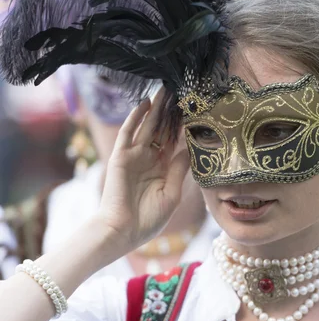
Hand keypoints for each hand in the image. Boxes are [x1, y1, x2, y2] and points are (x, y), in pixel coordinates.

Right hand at [97, 90, 189, 252]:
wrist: (123, 232)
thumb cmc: (148, 219)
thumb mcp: (172, 193)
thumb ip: (179, 170)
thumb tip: (190, 148)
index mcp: (162, 169)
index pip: (175, 141)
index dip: (184, 126)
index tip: (196, 109)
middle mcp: (149, 159)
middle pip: (162, 129)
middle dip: (171, 111)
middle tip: (182, 90)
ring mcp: (134, 156)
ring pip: (147, 126)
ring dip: (156, 108)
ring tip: (167, 89)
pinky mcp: (120, 156)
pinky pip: (128, 132)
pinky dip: (136, 117)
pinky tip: (146, 102)